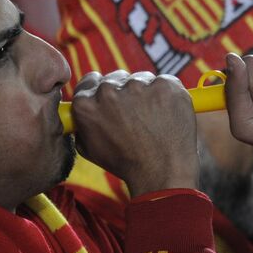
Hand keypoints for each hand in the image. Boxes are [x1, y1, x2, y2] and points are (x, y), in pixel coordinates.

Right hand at [71, 69, 198, 194]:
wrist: (161, 173)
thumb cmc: (126, 164)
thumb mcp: (90, 148)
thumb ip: (83, 124)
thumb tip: (83, 110)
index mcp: (86, 104)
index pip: (90, 81)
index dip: (102, 89)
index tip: (114, 97)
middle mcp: (109, 90)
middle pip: (117, 78)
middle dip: (126, 92)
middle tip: (137, 115)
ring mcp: (138, 85)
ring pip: (142, 79)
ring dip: (147, 93)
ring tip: (154, 120)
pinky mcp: (164, 85)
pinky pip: (165, 81)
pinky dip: (168, 95)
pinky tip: (168, 115)